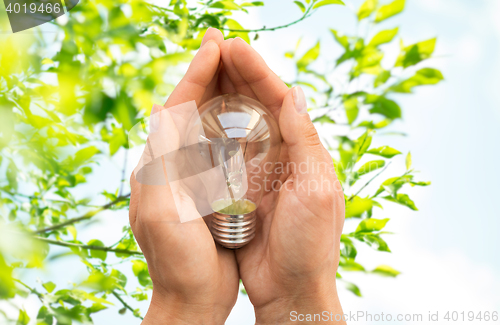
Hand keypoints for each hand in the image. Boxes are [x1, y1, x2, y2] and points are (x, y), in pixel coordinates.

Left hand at [129, 29, 238, 324]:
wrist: (190, 298)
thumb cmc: (177, 262)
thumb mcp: (164, 214)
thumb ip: (161, 166)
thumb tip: (165, 110)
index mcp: (158, 167)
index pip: (177, 108)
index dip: (196, 74)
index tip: (216, 46)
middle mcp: (170, 165)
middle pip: (189, 109)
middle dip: (207, 75)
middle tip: (225, 43)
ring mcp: (189, 176)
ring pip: (205, 124)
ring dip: (219, 94)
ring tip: (237, 69)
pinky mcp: (207, 189)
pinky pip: (218, 146)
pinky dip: (231, 124)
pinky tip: (247, 114)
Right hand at [218, 36, 346, 323]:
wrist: (292, 288)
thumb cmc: (311, 244)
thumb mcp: (316, 189)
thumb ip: (306, 141)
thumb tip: (296, 91)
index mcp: (304, 150)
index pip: (280, 98)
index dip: (257, 71)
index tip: (233, 46)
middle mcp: (284, 154)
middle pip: (259, 104)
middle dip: (238, 74)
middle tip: (213, 46)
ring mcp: (261, 170)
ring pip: (240, 122)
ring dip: (224, 94)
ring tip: (204, 69)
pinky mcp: (241, 188)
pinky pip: (225, 150)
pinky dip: (212, 129)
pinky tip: (198, 114)